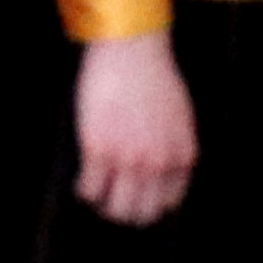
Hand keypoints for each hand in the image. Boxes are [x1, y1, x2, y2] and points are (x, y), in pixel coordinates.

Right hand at [71, 28, 195, 226]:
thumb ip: (173, 148)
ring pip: (114, 208)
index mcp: (180, 158)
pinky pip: (89, 188)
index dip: (148, 202)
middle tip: (112, 201)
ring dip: (104, 205)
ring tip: (96, 194)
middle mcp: (157, 164)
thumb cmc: (154, 75)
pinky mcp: (98, 149)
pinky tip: (82, 181)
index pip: (166, 203)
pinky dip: (84, 190)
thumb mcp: (180, 118)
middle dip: (125, 211)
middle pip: (140, 213)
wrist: (132, 49)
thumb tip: (161, 170)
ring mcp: (127, 159)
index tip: (134, 196)